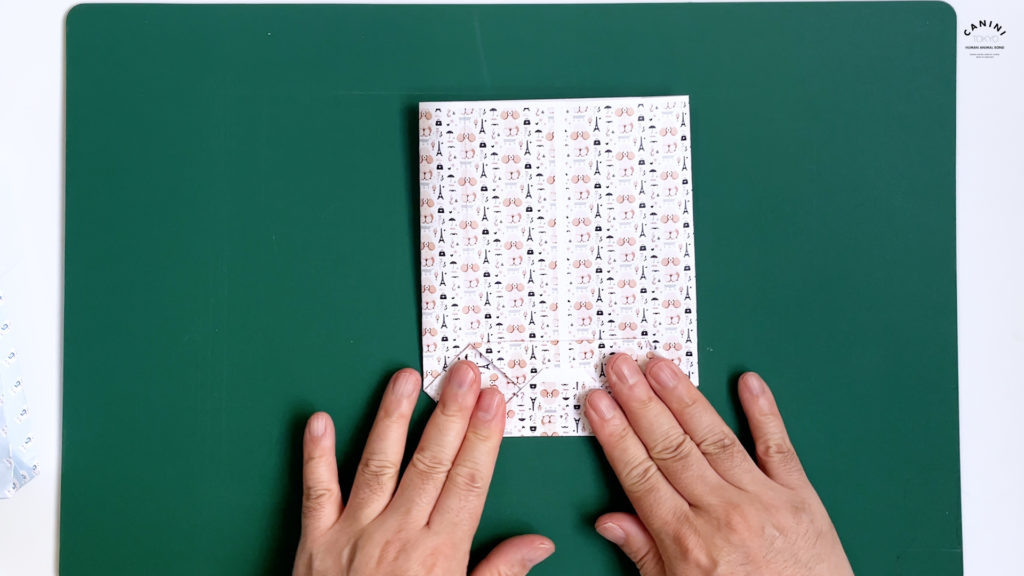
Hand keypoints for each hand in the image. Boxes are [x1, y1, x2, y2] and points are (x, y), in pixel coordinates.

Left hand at [293, 361, 554, 575]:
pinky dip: (315, 455)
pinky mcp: (315, 541)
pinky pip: (315, 491)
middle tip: (463, 371)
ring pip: (377, 463)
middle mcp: (397, 535)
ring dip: (392, 417)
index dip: (484, 436)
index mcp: (439, 554)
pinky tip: (318, 420)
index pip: (469, 481)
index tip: (495, 400)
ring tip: (406, 378)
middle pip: (430, 462)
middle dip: (450, 412)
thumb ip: (499, 574)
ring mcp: (353, 533)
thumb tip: (539, 544)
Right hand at [585, 354, 852, 575]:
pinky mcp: (800, 497)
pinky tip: (748, 381)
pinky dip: (764, 412)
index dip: (615, 433)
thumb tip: (607, 520)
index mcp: (688, 543)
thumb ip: (644, 554)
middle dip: (640, 401)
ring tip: (660, 364)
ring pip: (714, 437)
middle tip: (619, 365)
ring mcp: (763, 500)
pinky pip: (778, 446)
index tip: (598, 402)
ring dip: (683, 396)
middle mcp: (723, 514)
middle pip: (671, 447)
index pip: (640, 474)